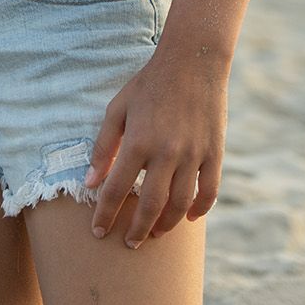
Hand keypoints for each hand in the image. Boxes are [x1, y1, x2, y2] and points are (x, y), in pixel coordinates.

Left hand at [85, 49, 227, 246]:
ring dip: (166, 225)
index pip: (116, 189)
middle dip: (136, 230)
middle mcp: (166, 152)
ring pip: (181, 204)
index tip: (98, 231)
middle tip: (129, 244)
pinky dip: (200, 210)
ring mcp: (194, 154)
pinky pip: (210, 191)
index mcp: (138, 141)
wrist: (192, 61)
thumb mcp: (117, 108)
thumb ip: (103, 146)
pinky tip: (189, 218)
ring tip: (154, 233)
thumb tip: (90, 182)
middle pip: (150, 205)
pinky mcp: (215, 152)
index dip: (104, 214)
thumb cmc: (149, 83)